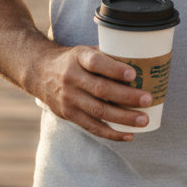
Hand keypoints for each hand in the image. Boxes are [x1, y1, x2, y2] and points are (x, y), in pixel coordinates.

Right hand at [34, 44, 151, 140]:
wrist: (39, 72)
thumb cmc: (72, 60)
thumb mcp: (85, 50)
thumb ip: (107, 56)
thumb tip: (141, 62)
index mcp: (78, 57)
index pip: (95, 62)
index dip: (114, 69)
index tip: (133, 74)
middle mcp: (71, 78)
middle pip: (101, 89)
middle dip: (127, 96)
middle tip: (148, 99)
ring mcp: (68, 98)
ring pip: (98, 111)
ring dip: (123, 118)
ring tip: (144, 120)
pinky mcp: (68, 114)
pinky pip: (92, 126)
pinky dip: (111, 133)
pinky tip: (129, 135)